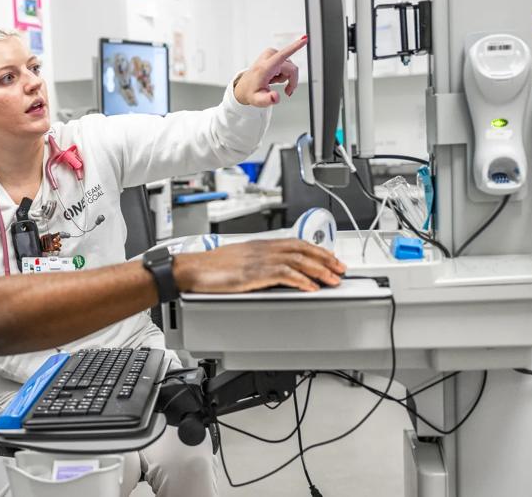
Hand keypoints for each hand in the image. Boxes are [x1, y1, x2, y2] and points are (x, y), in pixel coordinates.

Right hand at [176, 238, 344, 292]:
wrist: (192, 268)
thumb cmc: (210, 267)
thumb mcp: (240, 260)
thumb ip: (259, 263)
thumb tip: (275, 272)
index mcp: (261, 244)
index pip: (297, 243)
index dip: (318, 250)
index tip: (331, 259)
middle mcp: (263, 249)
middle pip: (302, 250)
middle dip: (325, 260)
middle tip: (340, 269)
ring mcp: (259, 260)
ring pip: (298, 261)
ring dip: (319, 271)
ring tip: (332, 280)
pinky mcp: (254, 273)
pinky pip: (284, 275)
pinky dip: (301, 280)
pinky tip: (310, 288)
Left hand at [233, 36, 306, 106]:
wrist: (245, 86)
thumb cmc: (251, 92)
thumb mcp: (258, 100)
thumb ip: (267, 100)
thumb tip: (276, 98)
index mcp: (265, 67)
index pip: (283, 55)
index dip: (296, 47)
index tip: (305, 39)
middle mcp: (268, 57)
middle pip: (292, 69)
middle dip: (292, 81)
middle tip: (287, 91)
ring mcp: (271, 53)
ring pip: (290, 67)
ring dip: (285, 77)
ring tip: (273, 81)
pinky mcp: (273, 53)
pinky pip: (287, 64)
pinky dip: (284, 73)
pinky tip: (274, 77)